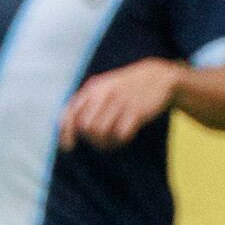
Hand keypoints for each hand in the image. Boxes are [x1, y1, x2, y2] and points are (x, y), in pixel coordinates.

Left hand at [60, 59, 183, 149]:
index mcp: (92, 88)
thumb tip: (71, 130)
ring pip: (101, 133)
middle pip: (85, 127)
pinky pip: (121, 134)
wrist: (159, 77)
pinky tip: (125, 135)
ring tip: (113, 139)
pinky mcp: (136, 111)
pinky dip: (121, 140)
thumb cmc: (127, 88)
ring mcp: (120, 102)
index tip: (68, 147)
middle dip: (91, 139)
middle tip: (102, 139)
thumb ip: (87, 103)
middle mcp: (103, 94)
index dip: (65, 133)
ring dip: (106, 142)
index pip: (70, 113)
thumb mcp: (104, 87)